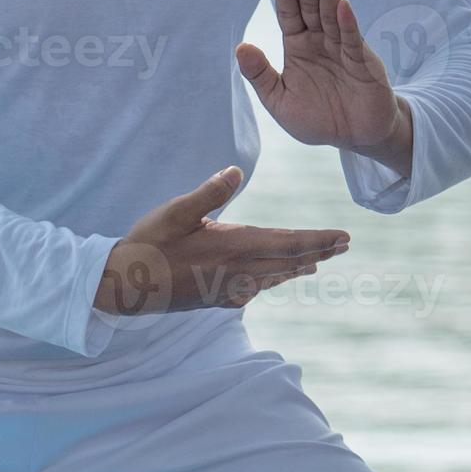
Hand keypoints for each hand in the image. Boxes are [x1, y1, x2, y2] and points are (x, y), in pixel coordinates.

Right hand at [94, 167, 348, 314]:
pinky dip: (276, 278)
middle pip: (290, 261)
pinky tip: (282, 275)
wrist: (125, 287)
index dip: (319, 240)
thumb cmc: (149, 243)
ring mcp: (232, 289)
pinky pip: (258, 288)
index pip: (289, 243)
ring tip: (322, 260)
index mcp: (234, 246)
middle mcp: (240, 272)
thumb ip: (208, 193)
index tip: (344, 236)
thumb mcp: (174, 212)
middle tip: (345, 244)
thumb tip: (234, 171)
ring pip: (277, 276)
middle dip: (320, 251)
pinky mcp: (221, 299)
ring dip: (301, 266)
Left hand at [236, 0, 413, 176]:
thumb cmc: (318, 119)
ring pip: (333, 14)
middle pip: (312, 5)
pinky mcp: (362, 62)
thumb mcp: (280, 102)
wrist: (356, 137)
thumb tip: (240, 47)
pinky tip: (343, 6)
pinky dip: (347, 23)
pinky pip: (352, 40)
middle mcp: (320, 41)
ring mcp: (342, 48)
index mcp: (298, 46)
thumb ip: (260, 76)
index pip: (290, 13)